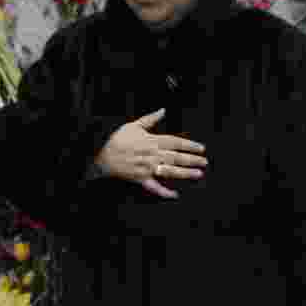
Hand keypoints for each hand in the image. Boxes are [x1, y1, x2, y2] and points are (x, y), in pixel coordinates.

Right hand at [93, 108, 207, 198]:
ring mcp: (147, 168)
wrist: (101, 153)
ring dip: (185, 173)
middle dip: (192, 160)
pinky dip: (164, 192)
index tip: (201, 148)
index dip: (190, 145)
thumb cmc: (117, 139)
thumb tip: (163, 110)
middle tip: (205, 162)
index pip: (176, 143)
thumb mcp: (134, 125)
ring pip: (170, 171)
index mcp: (152, 141)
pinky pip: (154, 187)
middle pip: (176, 157)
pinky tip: (175, 195)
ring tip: (198, 174)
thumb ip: (150, 119)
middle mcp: (152, 155)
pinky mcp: (141, 179)